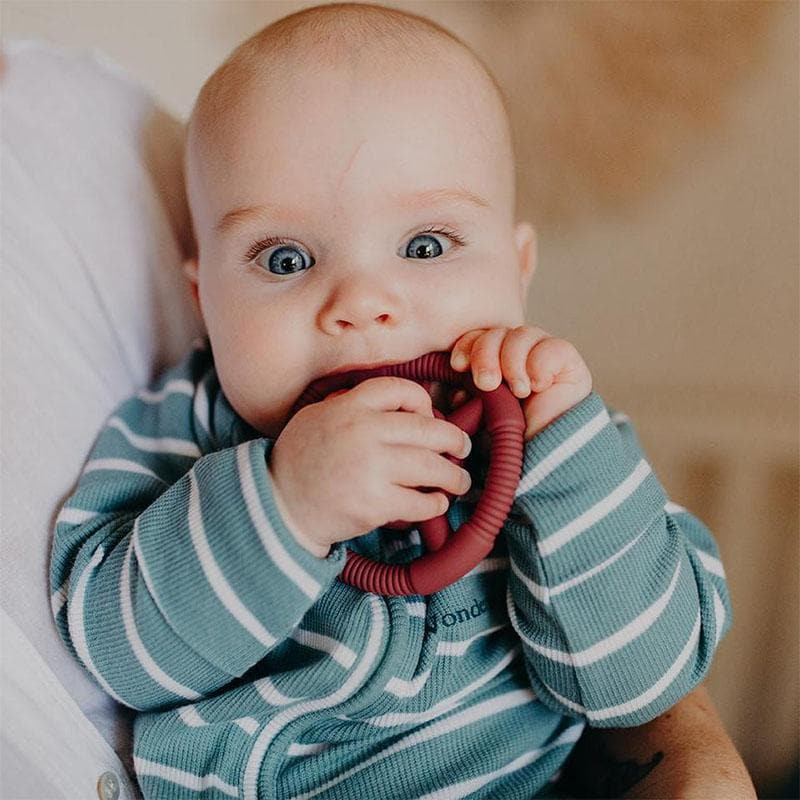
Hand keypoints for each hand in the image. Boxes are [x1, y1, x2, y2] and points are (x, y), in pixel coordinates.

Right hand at [268, 377, 472, 557]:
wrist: (278, 505)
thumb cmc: (300, 460)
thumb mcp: (319, 416)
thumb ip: (354, 405)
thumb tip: (398, 408)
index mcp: (350, 407)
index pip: (402, 389)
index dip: (424, 401)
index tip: (431, 416)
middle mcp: (364, 433)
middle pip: (429, 430)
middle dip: (455, 441)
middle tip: (463, 449)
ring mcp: (371, 469)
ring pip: (433, 468)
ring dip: (454, 477)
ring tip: (460, 482)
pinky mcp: (375, 504)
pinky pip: (421, 502)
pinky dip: (435, 504)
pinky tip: (435, 503)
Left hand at [449, 325, 592, 440]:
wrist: (541, 460)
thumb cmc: (508, 442)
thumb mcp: (477, 417)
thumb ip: (464, 395)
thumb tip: (455, 386)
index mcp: (494, 363)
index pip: (477, 337)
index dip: (467, 345)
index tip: (458, 365)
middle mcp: (518, 356)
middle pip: (497, 332)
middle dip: (486, 354)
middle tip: (486, 383)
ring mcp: (543, 356)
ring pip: (523, 334)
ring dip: (513, 362)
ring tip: (518, 391)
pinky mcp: (568, 362)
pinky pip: (552, 346)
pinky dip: (540, 364)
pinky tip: (538, 386)